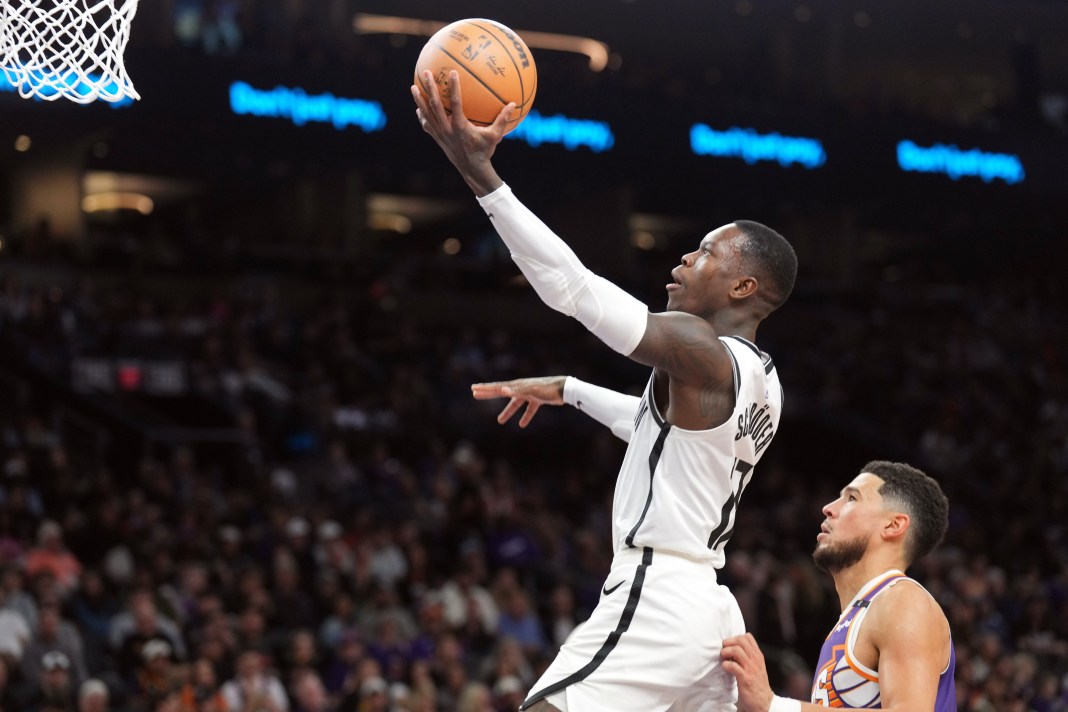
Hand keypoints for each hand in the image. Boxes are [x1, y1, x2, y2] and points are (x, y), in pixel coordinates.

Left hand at [411, 69, 511, 195]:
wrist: (471, 169)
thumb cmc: (484, 151)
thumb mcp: (495, 136)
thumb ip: (503, 120)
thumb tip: (513, 104)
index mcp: (460, 126)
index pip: (455, 103)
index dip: (453, 87)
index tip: (452, 72)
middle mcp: (447, 129)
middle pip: (435, 105)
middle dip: (430, 88)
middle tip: (427, 73)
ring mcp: (440, 134)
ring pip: (426, 114)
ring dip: (419, 100)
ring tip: (413, 87)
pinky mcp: (437, 138)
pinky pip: (426, 125)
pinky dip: (422, 116)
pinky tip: (419, 108)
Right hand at [471, 376, 566, 427]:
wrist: (565, 389)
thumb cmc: (548, 389)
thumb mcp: (531, 391)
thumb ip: (517, 391)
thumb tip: (502, 390)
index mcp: (517, 385)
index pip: (497, 387)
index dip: (485, 389)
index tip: (473, 389)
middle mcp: (521, 388)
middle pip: (501, 392)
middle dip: (488, 394)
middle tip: (475, 395)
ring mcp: (529, 393)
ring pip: (515, 404)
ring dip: (507, 412)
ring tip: (499, 421)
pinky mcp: (538, 399)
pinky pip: (529, 409)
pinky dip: (525, 416)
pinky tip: (522, 425)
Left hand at [720, 633, 775, 711]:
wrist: (764, 702)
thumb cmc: (757, 684)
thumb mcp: (756, 666)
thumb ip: (748, 656)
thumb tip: (732, 647)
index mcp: (758, 656)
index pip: (747, 637)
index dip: (735, 638)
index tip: (730, 645)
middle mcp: (755, 660)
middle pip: (740, 640)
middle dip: (729, 643)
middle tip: (724, 651)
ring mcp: (751, 669)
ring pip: (736, 650)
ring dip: (726, 652)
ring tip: (724, 659)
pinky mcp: (745, 679)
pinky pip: (733, 666)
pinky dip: (726, 665)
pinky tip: (725, 668)